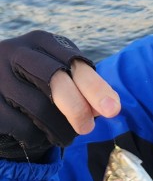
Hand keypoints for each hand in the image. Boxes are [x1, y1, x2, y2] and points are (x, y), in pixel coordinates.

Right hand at [0, 30, 120, 158]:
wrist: (3, 101)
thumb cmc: (43, 89)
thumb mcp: (66, 80)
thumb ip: (88, 89)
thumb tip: (110, 105)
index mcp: (41, 42)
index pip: (73, 63)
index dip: (95, 88)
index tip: (113, 110)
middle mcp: (15, 52)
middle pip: (55, 80)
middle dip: (77, 109)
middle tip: (87, 129)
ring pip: (39, 108)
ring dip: (60, 130)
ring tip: (63, 135)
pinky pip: (23, 126)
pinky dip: (38, 138)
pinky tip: (38, 135)